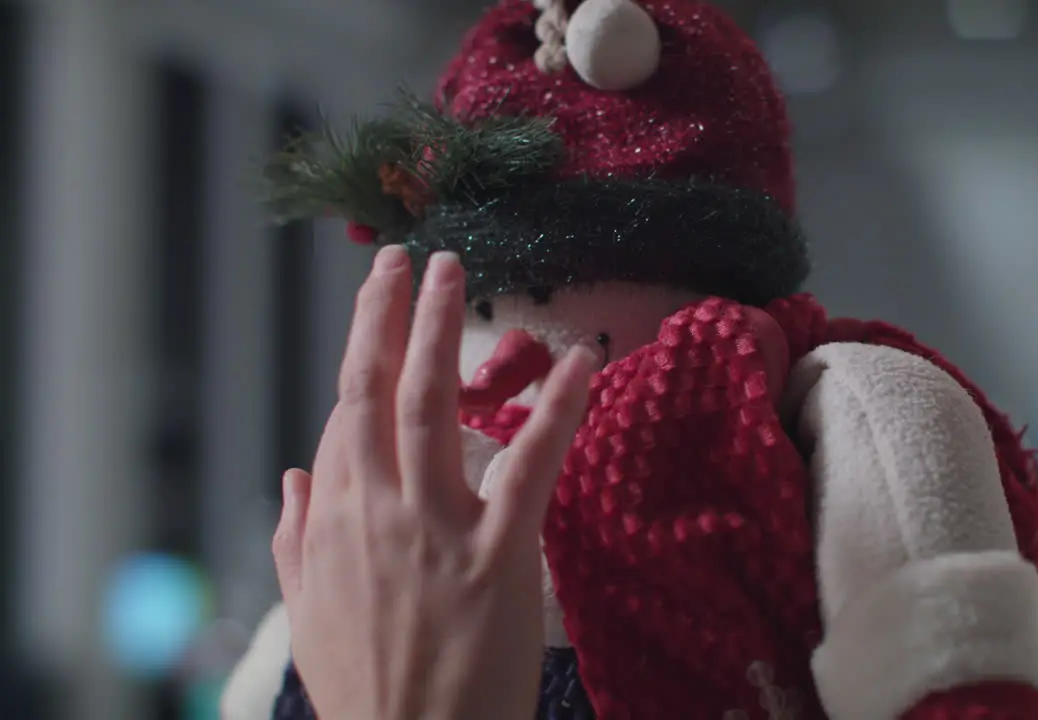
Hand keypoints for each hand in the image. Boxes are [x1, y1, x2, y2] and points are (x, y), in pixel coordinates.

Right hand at [272, 247, 594, 719]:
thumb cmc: (364, 688)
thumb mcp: (304, 614)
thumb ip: (293, 538)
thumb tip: (292, 472)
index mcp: (332, 519)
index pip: (345, 414)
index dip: (363, 352)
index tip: (379, 306)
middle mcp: (376, 508)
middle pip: (379, 389)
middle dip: (391, 314)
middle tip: (409, 258)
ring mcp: (436, 527)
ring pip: (433, 405)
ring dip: (442, 329)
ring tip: (453, 271)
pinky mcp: (498, 555)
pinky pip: (531, 464)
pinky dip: (557, 408)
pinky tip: (578, 361)